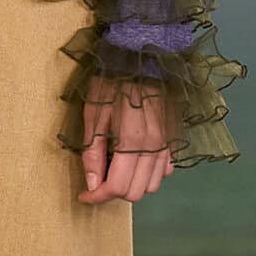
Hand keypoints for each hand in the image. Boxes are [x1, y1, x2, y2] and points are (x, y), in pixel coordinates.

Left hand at [76, 76, 174, 203]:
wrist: (140, 59)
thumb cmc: (111, 83)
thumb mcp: (93, 115)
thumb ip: (92, 154)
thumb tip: (91, 184)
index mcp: (132, 141)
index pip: (117, 187)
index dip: (97, 197)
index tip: (84, 195)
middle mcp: (154, 147)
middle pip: (136, 192)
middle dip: (113, 192)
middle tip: (96, 181)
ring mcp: (166, 144)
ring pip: (152, 186)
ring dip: (131, 185)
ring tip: (113, 170)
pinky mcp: (172, 139)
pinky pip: (163, 171)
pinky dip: (147, 174)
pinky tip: (132, 161)